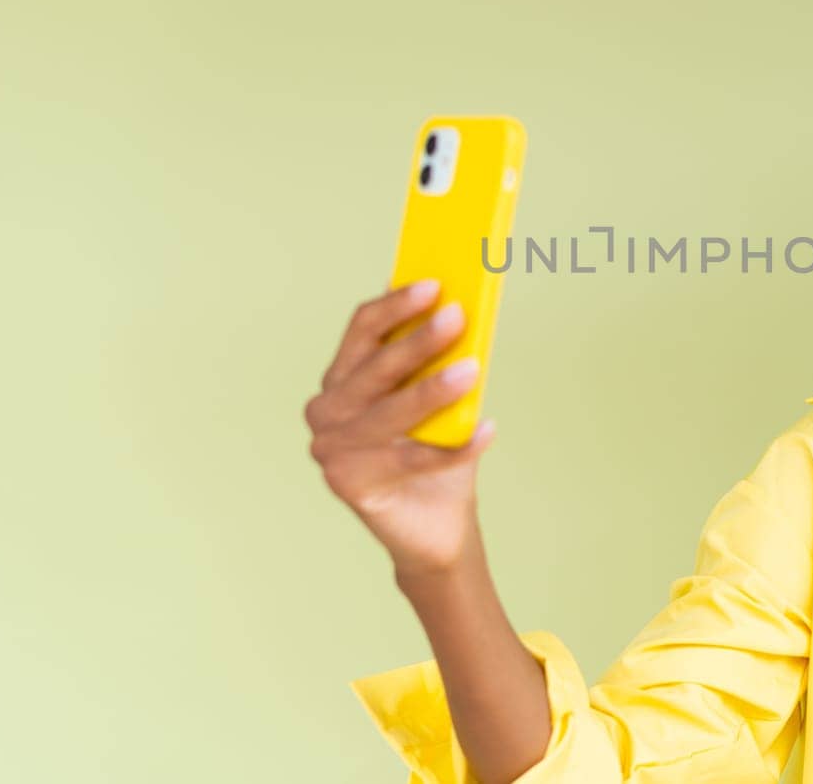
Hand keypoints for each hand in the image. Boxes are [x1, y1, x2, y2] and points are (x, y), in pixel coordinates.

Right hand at [304, 279, 495, 576]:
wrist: (434, 527)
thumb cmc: (435, 451)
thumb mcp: (435, 397)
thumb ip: (436, 359)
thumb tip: (457, 306)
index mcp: (342, 378)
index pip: (362, 330)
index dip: (396, 305)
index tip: (435, 286)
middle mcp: (326, 410)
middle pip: (376, 367)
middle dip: (419, 340)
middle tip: (457, 317)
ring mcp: (332, 449)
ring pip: (392, 412)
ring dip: (435, 389)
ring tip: (473, 370)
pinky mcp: (350, 484)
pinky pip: (411, 457)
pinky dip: (455, 445)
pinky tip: (486, 429)